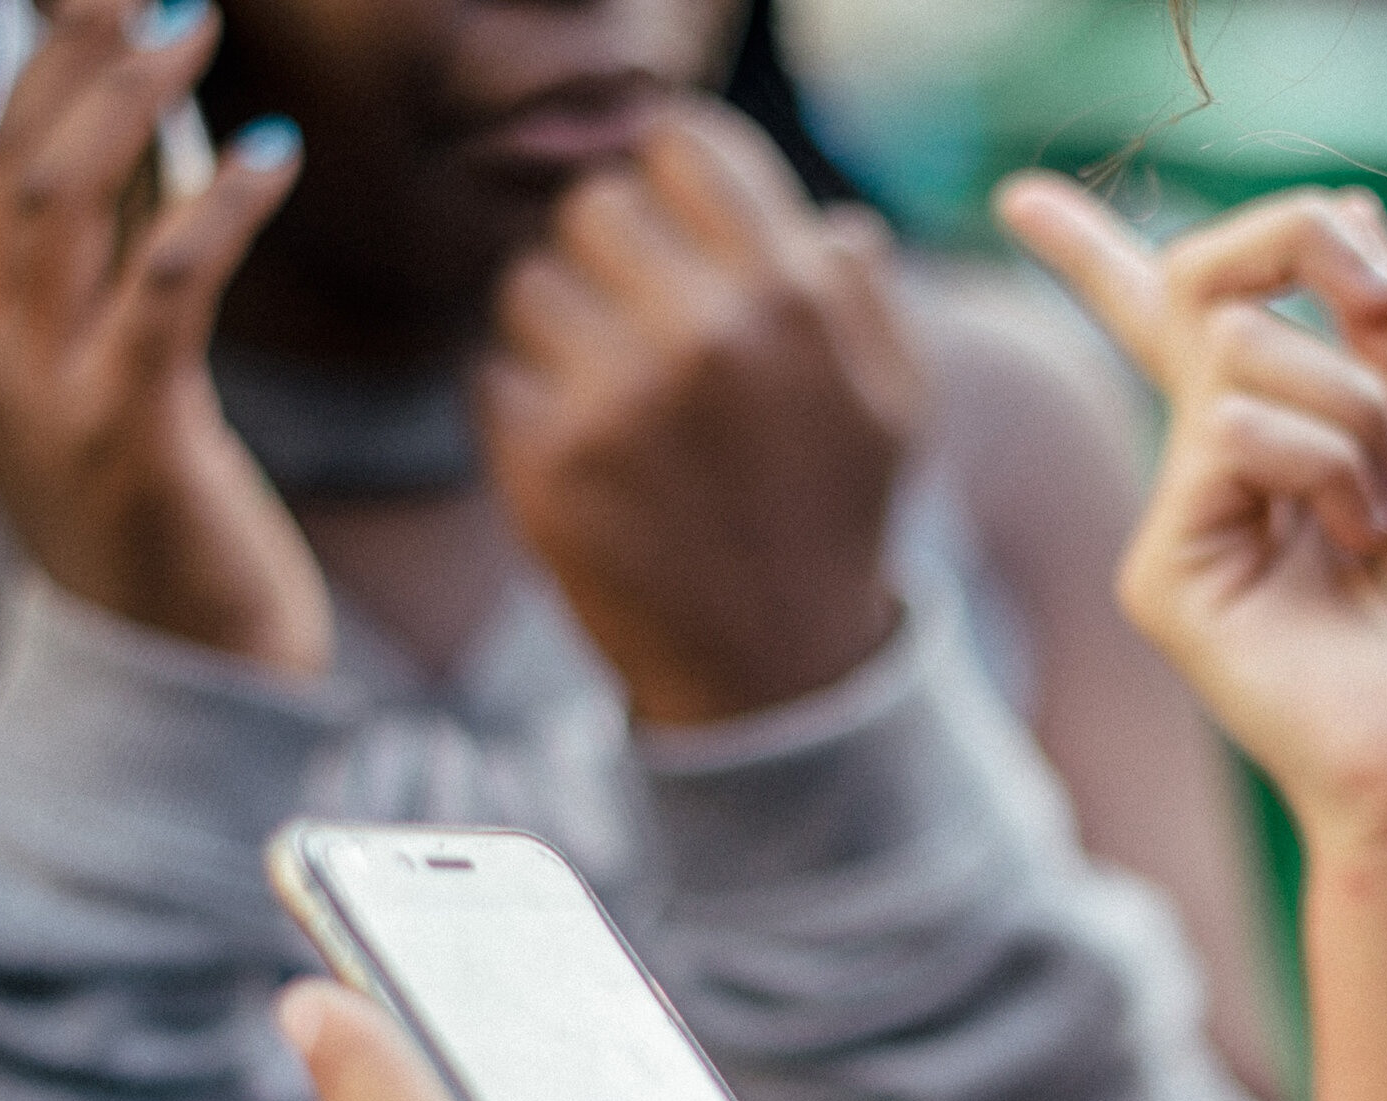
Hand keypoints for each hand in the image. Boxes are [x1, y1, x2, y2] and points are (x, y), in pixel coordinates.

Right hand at [0, 0, 328, 672]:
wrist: (188, 676)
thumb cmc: (165, 516)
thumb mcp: (109, 375)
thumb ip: (112, 255)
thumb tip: (151, 112)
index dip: (0, 57)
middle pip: (0, 160)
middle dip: (65, 47)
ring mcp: (44, 404)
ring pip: (62, 201)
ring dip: (133, 93)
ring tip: (200, 20)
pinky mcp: (131, 436)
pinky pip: (165, 285)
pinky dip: (218, 204)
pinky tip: (270, 153)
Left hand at [483, 100, 919, 723]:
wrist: (771, 670)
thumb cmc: (831, 516)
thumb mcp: (895, 399)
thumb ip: (861, 292)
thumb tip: (823, 217)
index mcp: (796, 296)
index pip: (680, 143)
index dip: (668, 182)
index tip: (671, 233)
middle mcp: (705, 333)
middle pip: (591, 204)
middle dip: (606, 257)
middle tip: (633, 322)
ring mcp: (617, 399)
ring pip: (527, 283)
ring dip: (555, 328)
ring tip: (606, 393)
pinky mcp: (544, 463)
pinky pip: (492, 372)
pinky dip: (522, 406)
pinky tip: (582, 455)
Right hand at [995, 174, 1386, 860]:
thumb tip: (1344, 211)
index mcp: (1283, 440)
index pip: (1178, 324)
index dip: (1096, 256)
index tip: (1022, 203)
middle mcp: (1217, 471)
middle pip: (1211, 285)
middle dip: (1297, 247)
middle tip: (1379, 303)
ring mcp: (1186, 516)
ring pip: (1240, 348)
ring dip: (1356, 412)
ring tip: (1386, 519)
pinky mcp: (1165, 569)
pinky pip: (1232, 429)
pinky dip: (1326, 466)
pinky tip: (1358, 543)